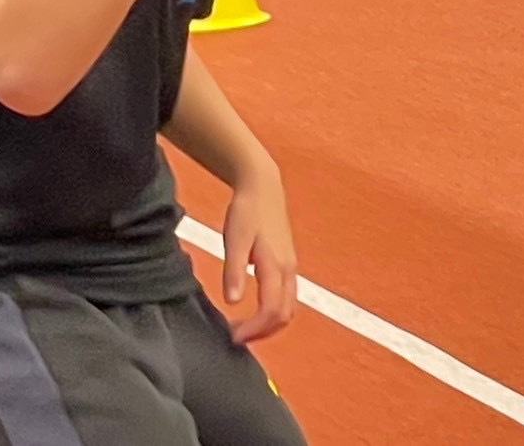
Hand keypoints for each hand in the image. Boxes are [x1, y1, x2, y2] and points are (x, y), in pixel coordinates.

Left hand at [221, 162, 297, 344]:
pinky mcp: (287, 263)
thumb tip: (233, 301)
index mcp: (276, 266)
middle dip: (263, 332)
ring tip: (243, 327)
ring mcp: (291, 266)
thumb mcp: (235, 240)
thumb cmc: (247, 211)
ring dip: (269, 324)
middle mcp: (289, 270)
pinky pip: (287, 297)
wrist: (263, 187)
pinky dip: (273, 311)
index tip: (233, 337)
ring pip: (289, 307)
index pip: (272, 311)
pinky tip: (253, 309)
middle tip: (236, 337)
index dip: (254, 330)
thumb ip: (234, 270)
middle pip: (285, 315)